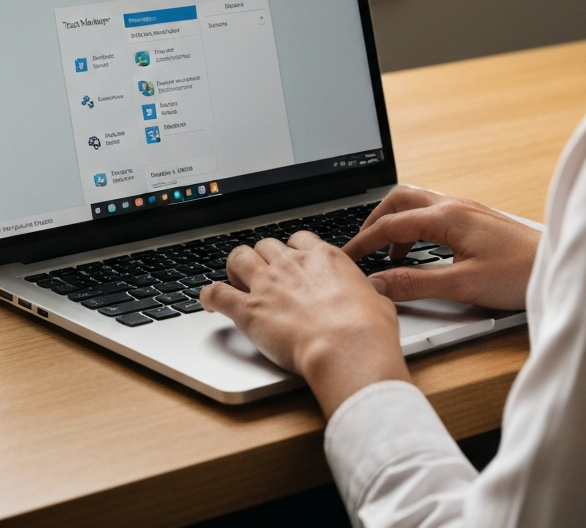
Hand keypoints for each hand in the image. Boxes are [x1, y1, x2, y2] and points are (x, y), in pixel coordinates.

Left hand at [200, 231, 410, 417]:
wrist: (347, 346)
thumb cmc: (366, 327)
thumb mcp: (377, 299)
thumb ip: (368, 292)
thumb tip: (374, 293)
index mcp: (323, 258)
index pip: (299, 239)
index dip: (293, 250)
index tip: (293, 261)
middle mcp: (292, 264)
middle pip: (266, 245)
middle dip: (264, 257)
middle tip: (265, 273)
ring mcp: (267, 284)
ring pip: (239, 257)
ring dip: (235, 267)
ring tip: (235, 278)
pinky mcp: (248, 310)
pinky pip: (217, 294)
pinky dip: (209, 295)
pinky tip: (208, 299)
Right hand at [343, 185, 540, 310]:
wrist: (559, 266)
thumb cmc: (520, 274)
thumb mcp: (462, 286)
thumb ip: (415, 284)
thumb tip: (378, 284)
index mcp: (447, 216)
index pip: (390, 224)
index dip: (362, 242)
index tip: (345, 260)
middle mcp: (455, 205)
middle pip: (399, 200)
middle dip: (374, 221)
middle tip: (360, 249)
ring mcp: (466, 210)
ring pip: (417, 204)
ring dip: (396, 224)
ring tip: (388, 257)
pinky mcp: (476, 220)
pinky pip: (433, 214)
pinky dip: (415, 229)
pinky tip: (420, 254)